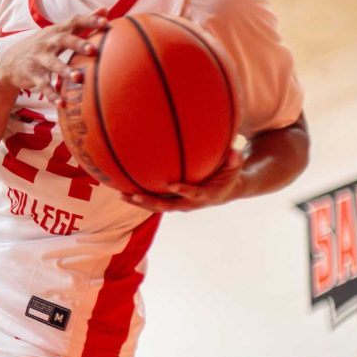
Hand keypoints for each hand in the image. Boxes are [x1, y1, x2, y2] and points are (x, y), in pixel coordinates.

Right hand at [0, 10, 106, 104]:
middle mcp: (47, 43)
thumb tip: (105, 9)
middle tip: (93, 50)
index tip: (105, 22)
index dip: (89, 21)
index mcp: (56, 31)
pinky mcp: (32, 75)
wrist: (10, 63)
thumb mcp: (57, 32)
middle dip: (78, 44)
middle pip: (63, 40)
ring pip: (52, 64)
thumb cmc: (42, 46)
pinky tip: (61, 103)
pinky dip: (51, 94)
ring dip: (65, 70)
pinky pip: (43, 85)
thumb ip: (81, 23)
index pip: (73, 22)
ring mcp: (38, 59)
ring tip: (78, 78)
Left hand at [123, 149, 243, 212]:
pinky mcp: (171, 202)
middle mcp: (189, 203)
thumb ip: (234, 160)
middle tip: (136, 196)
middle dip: (151, 202)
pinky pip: (154, 201)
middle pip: (167, 205)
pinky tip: (123, 190)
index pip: (193, 193)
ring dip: (139, 202)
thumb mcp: (234, 168)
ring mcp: (178, 204)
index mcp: (205, 195)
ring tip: (122, 195)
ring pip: (157, 206)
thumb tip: (234, 150)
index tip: (172, 185)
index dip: (184, 190)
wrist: (223, 193)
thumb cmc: (228, 176)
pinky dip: (139, 198)